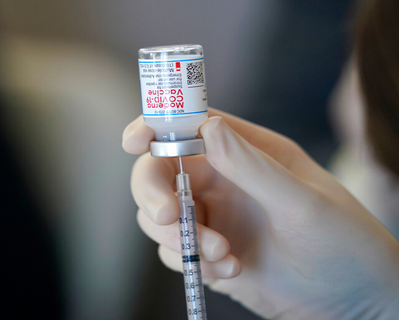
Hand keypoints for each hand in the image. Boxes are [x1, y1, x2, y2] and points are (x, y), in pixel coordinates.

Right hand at [122, 108, 398, 319]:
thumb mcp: (303, 202)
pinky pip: (174, 251)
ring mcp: (213, 217)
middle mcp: (223, 179)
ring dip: (179, 235)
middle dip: (155, 193)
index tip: (135, 141)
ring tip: (222, 254)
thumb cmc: (344, 243)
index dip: (155, 126)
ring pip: (160, 214)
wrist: (352, 304)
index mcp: (246, 152)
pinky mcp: (207, 253)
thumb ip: (252, 167)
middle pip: (158, 171)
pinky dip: (191, 261)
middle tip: (170, 215)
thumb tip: (206, 128)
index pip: (189, 125)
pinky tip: (230, 270)